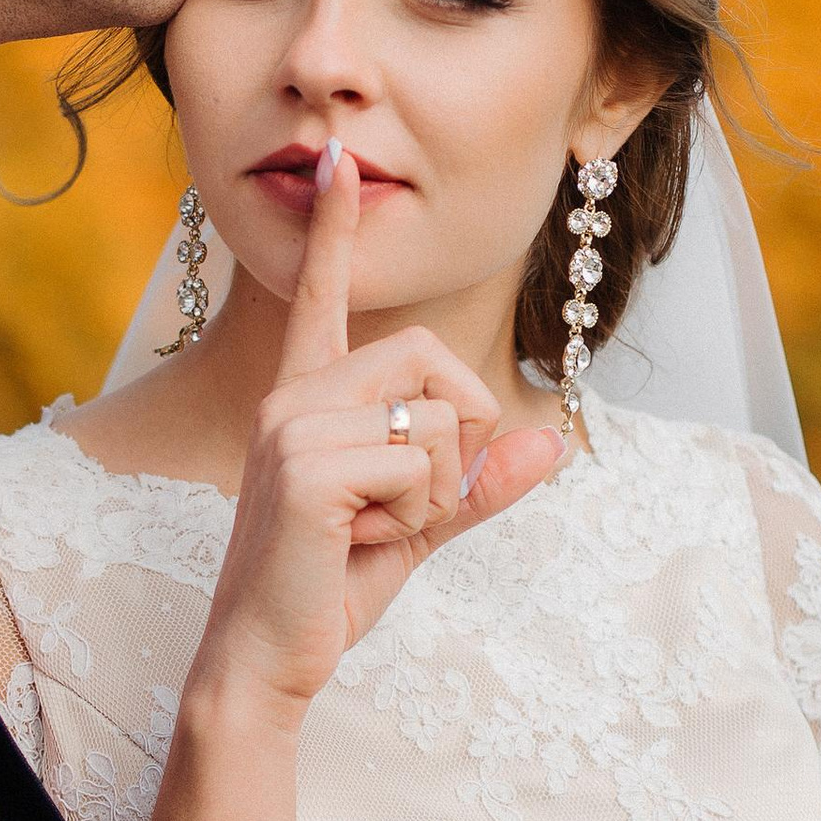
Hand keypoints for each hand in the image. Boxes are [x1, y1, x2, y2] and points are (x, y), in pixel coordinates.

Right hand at [193, 150, 564, 723]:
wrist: (265, 658)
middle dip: (460, 430)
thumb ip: (480, 482)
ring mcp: (293, 424)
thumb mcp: (419, 527)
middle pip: (429, 354)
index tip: (338, 162)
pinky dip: (419, 515)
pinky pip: (422, 465)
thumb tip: (556, 442)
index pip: (324, 296)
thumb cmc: (329, 588)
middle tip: (416, 500)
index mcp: (308, 396)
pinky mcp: (308, 466)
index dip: (334, 230)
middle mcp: (293, 394)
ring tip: (375, 530)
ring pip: (435, 417)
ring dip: (436, 490)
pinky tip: (361, 543)